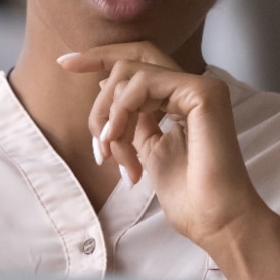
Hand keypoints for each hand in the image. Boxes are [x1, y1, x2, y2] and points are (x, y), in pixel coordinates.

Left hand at [57, 43, 272, 252]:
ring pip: (130, 73)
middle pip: (129, 63)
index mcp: (181, 100)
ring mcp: (200, 87)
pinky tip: (117, 140)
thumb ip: (132, 120)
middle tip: (99, 143)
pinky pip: (143, 84)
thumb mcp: (147, 151)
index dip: (99, 58)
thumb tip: (107, 89)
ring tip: (112, 154)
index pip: (137, 65)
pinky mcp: (202, 92)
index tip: (64, 63)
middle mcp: (192, 88)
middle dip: (101, 100)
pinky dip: (121, 111)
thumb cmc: (188, 197)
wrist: (215, 220)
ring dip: (109, 115)